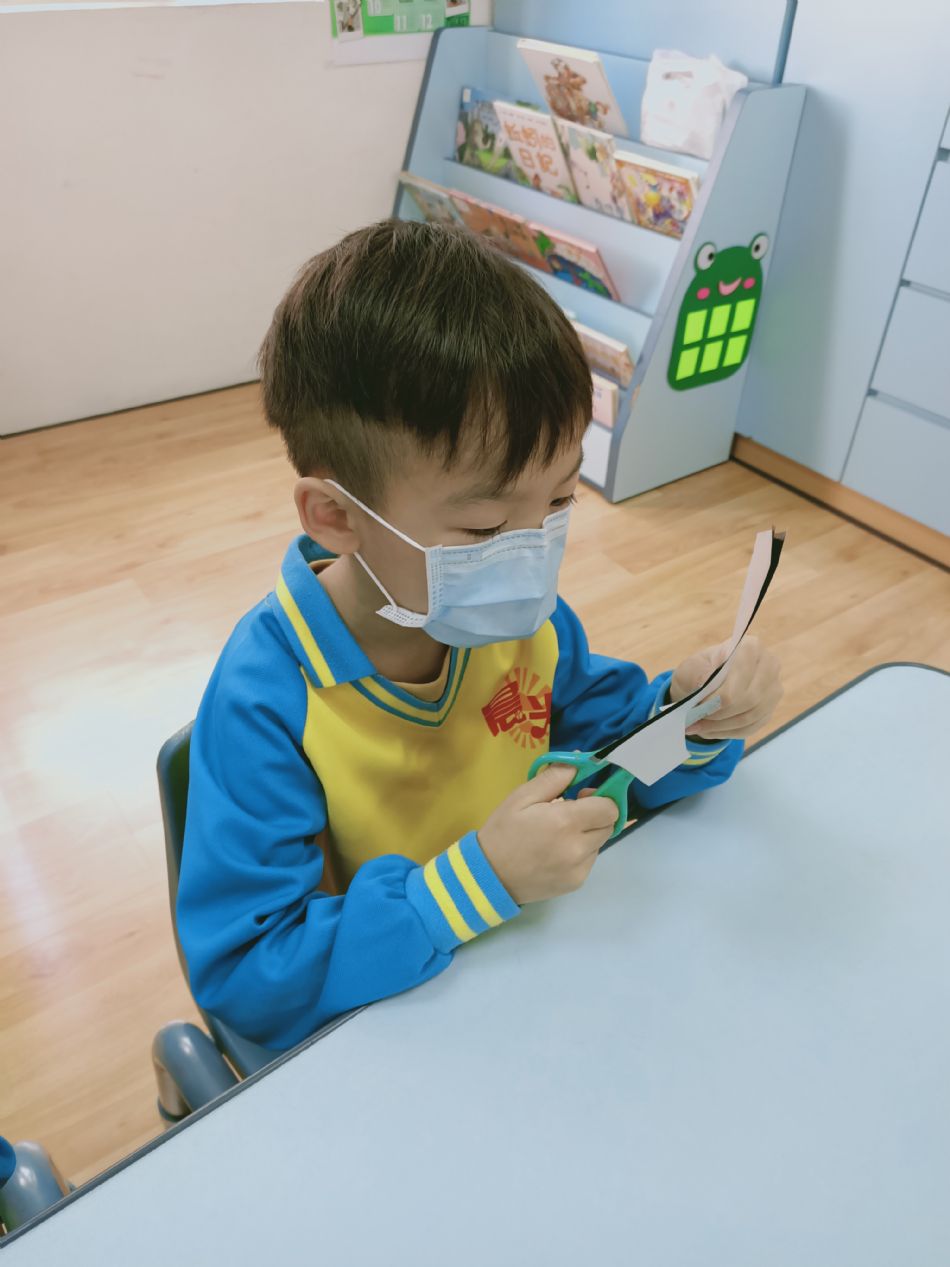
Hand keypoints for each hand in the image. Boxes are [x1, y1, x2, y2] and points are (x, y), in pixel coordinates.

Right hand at [477, 763, 618, 904]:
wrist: (489, 877)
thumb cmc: (503, 832)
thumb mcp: (521, 797)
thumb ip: (554, 777)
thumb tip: (579, 762)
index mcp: (566, 822)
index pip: (609, 807)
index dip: (600, 797)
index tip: (581, 795)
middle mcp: (578, 848)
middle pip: (609, 825)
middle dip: (595, 815)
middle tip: (570, 813)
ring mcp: (579, 868)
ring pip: (599, 842)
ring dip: (588, 834)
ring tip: (559, 835)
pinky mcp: (576, 883)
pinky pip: (589, 860)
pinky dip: (580, 852)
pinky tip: (556, 853)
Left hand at [670, 635, 782, 740]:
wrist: (705, 682)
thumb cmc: (698, 670)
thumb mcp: (691, 667)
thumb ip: (698, 673)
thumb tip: (705, 682)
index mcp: (751, 647)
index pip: (741, 676)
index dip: (718, 696)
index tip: (697, 704)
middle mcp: (770, 666)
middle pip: (749, 699)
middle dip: (720, 714)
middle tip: (696, 719)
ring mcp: (773, 690)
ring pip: (750, 717)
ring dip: (721, 726)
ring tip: (698, 728)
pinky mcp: (769, 710)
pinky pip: (750, 728)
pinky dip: (727, 732)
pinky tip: (709, 731)